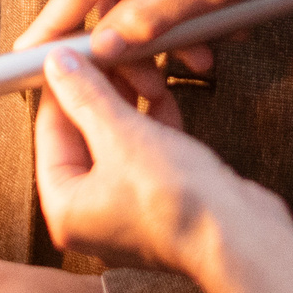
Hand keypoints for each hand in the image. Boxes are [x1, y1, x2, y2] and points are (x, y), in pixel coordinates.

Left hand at [34, 48, 275, 277]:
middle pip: (84, 136)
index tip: (73, 55)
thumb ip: (87, 96)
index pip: (50, 132)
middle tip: (114, 58)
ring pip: (118, 141)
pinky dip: (153, 125)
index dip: (63, 87)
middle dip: (104, 93)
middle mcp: (90, 215)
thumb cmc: (177, 203)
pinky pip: (146, 154)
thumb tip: (58, 66)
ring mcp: (127, 211)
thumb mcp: (122, 135)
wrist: (242, 238)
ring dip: (132, 105)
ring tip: (146, 74)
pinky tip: (164, 97)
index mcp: (65, 208)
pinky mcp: (161, 203)